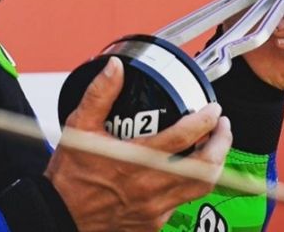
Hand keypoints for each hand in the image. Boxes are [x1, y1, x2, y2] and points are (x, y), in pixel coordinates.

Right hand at [45, 57, 231, 231]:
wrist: (60, 215)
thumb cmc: (70, 174)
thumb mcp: (79, 127)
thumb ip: (99, 94)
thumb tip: (115, 67)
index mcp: (135, 159)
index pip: (184, 137)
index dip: (205, 120)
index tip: (213, 109)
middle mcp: (150, 186)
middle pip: (204, 168)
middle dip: (221, 144)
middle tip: (223, 126)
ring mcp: (155, 208)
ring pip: (200, 188)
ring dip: (213, 165)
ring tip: (214, 147)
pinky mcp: (153, 222)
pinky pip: (181, 203)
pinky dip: (189, 185)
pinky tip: (184, 172)